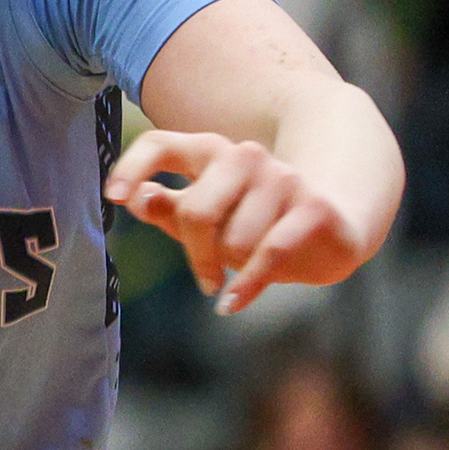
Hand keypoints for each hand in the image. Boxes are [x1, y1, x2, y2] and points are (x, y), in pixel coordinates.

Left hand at [105, 130, 368, 313]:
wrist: (335, 229)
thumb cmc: (256, 224)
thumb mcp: (206, 218)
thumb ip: (169, 209)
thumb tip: (136, 198)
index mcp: (211, 153)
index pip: (160, 145)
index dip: (132, 168)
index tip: (113, 198)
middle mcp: (246, 157)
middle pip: (196, 212)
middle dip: (198, 254)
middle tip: (208, 275)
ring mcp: (284, 178)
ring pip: (233, 240)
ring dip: (235, 264)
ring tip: (249, 263)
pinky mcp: (314, 207)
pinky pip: (268, 254)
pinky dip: (247, 285)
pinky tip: (232, 304)